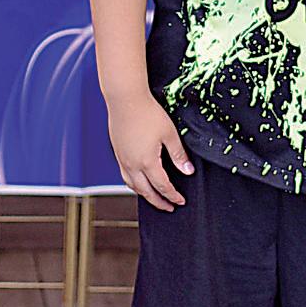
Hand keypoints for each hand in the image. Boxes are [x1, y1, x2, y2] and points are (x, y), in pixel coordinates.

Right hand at [107, 92, 193, 210]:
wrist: (125, 99)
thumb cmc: (147, 113)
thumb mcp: (169, 134)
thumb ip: (178, 155)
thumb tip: (187, 171)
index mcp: (147, 162)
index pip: (162, 186)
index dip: (173, 196)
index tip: (180, 201)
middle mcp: (132, 165)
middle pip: (146, 192)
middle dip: (159, 202)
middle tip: (169, 207)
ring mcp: (122, 160)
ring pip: (133, 186)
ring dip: (144, 195)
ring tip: (154, 198)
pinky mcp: (118, 153)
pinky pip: (125, 176)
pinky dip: (134, 184)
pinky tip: (138, 181)